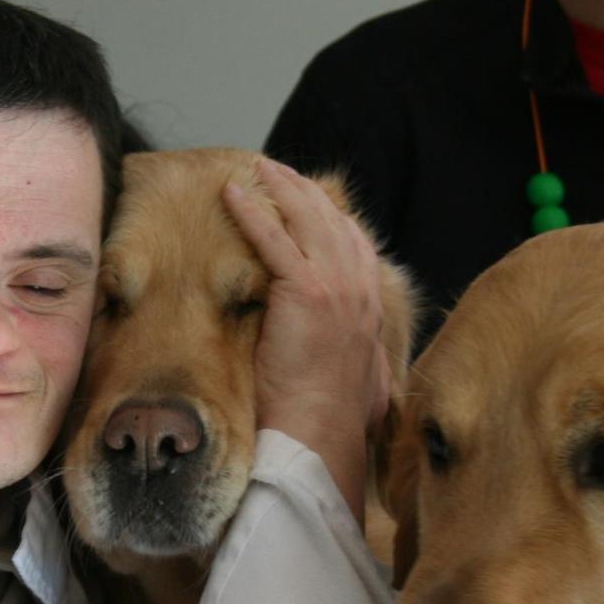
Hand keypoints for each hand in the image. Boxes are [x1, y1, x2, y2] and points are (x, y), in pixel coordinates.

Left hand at [223, 158, 387, 520]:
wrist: (320, 435)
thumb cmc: (325, 420)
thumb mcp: (354, 383)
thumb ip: (355, 361)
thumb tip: (358, 372)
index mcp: (371, 307)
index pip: (354, 245)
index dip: (329, 218)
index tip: (306, 201)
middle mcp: (360, 289)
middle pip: (333, 220)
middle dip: (304, 190)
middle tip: (276, 169)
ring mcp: (337, 287)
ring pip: (308, 219)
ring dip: (280, 188)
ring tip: (256, 168)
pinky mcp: (306, 292)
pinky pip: (275, 239)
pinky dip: (253, 212)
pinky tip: (232, 194)